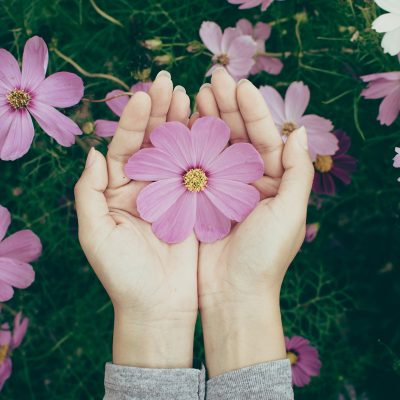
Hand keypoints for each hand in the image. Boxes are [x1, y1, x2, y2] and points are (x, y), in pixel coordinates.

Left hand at [74, 72, 196, 367]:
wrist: (159, 306)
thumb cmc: (124, 275)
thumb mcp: (95, 234)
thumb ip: (88, 192)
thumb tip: (92, 151)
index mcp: (118, 191)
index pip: (123, 147)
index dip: (133, 121)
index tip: (145, 95)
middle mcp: (145, 187)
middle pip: (151, 143)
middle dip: (160, 112)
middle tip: (170, 83)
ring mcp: (172, 194)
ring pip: (177, 152)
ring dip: (182, 124)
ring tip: (191, 95)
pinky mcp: (195, 205)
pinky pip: (199, 172)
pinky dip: (203, 149)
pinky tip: (208, 126)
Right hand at [195, 68, 313, 376]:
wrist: (232, 294)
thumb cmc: (264, 257)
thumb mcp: (290, 214)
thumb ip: (299, 172)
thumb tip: (299, 131)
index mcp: (274, 182)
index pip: (266, 137)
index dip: (253, 110)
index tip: (238, 85)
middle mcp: (249, 181)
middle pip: (239, 137)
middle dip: (227, 107)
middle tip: (211, 80)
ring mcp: (223, 189)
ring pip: (216, 147)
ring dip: (207, 120)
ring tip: (195, 95)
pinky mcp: (200, 199)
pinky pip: (196, 166)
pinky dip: (190, 146)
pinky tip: (182, 125)